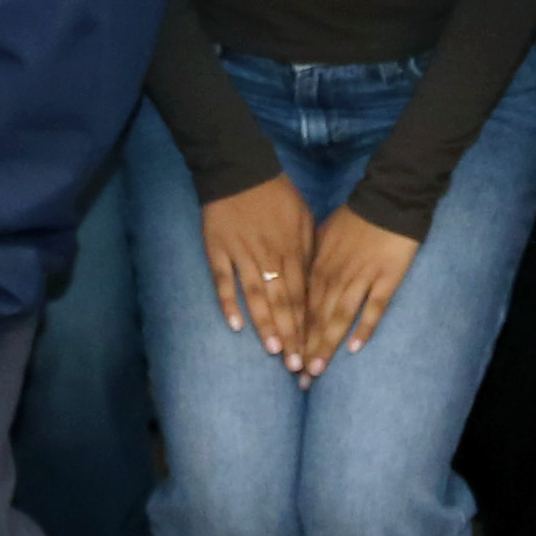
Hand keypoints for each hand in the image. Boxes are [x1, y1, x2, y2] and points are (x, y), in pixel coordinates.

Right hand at [195, 177, 311, 366]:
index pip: (303, 295)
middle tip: (297, 365)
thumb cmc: (277, 193)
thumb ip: (309, 250)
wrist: (239, 169)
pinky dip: (229, 303)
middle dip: (291, 334)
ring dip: (265, 324)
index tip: (314, 350)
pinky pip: (223, 281)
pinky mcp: (218, 250)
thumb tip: (317, 279)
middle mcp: (270, 256)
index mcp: (293, 249)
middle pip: (282, 302)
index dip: (308, 324)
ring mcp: (242, 255)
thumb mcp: (304, 217)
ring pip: (256, 296)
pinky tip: (235, 326)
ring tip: (273, 351)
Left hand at [305, 210, 420, 371]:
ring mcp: (360, 278)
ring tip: (318, 370)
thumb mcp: (322, 233)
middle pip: (317, 318)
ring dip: (327, 345)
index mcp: (318, 266)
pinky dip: (363, 327)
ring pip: (339, 317)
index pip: (302, 307)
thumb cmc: (355, 217)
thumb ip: (310, 259)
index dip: (293, 334)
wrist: (389, 200)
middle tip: (299, 379)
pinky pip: (373, 307)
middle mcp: (335, 276)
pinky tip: (354, 348)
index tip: (285, 359)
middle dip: (306, 349)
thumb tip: (295, 279)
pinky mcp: (385, 279)